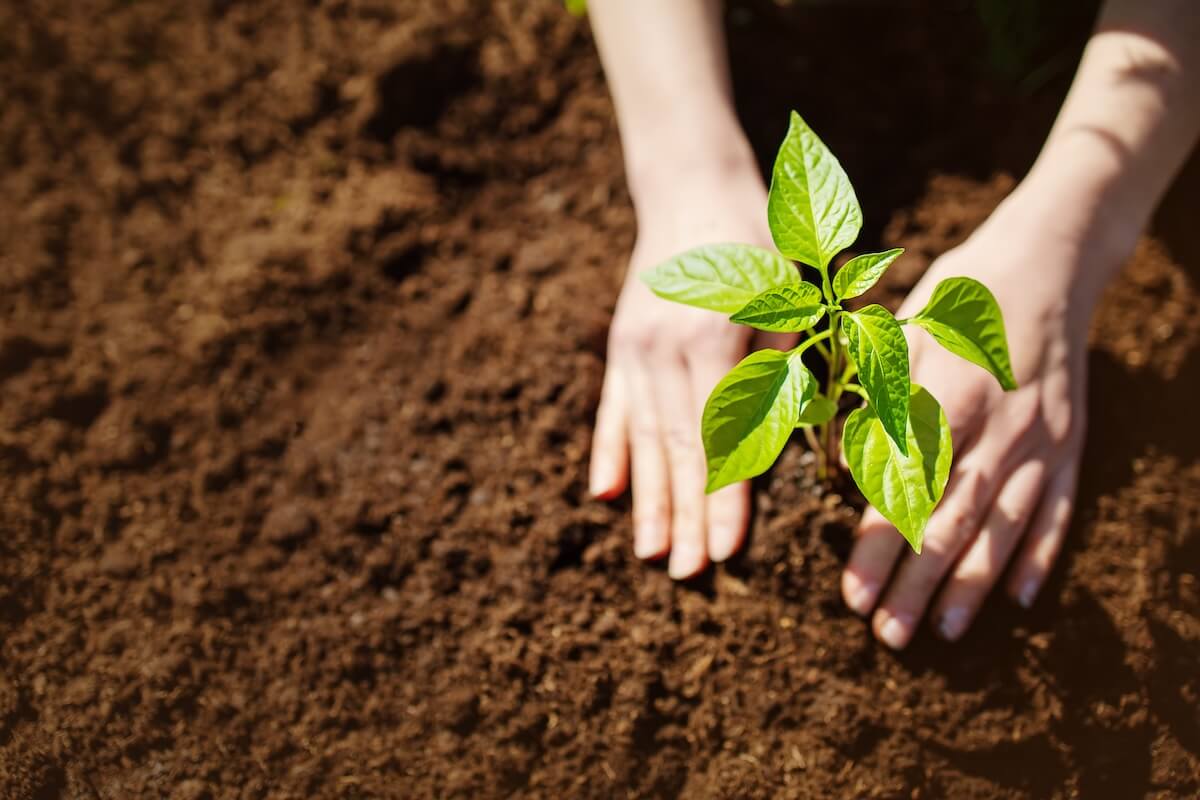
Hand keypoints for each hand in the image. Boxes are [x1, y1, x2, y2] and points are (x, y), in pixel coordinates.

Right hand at [590, 165, 793, 577]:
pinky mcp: (620, 347)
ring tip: (650, 553)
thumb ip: (782, 368)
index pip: (720, 439)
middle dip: (682, 515)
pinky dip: (608, 451)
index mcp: (713, 338)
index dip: (722, 499)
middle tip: (687, 575)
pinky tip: (602, 493)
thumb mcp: (790, 296)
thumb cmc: (760, 243)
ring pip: (641, 438)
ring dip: (646, 499)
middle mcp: (664, 350)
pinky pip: (612, 408)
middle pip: (674, 449)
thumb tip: (780, 445)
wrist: (693, 189)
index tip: (725, 552)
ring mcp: (634, 349)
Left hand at [840, 196, 1110, 648]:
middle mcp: (998, 429)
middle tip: (888, 635)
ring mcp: (1042, 441)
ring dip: (974, 584)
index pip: (905, 491)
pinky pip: (1058, 509)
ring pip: (1006, 526)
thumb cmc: (956, 299)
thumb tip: (848, 468)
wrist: (1047, 264)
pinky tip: (1022, 599)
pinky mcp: (1071, 445)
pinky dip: (1041, 555)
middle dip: (918, 584)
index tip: (852, 593)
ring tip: (945, 633)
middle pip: (954, 522)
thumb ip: (879, 401)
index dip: (877, 547)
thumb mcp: (905, 335)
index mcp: (947, 399)